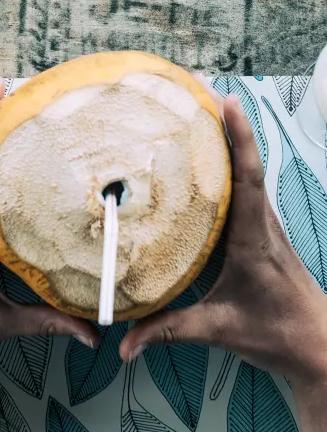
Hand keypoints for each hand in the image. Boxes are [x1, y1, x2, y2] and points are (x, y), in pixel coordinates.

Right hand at [120, 94, 326, 392]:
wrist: (318, 345)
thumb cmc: (276, 335)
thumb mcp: (220, 332)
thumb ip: (170, 332)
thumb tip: (124, 344)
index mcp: (254, 240)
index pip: (248, 179)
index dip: (239, 139)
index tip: (225, 102)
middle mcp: (262, 223)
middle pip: (245, 160)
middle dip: (223, 120)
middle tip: (194, 86)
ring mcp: (263, 225)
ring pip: (246, 170)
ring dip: (226, 136)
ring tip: (195, 107)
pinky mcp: (260, 231)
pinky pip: (244, 186)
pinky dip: (228, 160)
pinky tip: (205, 154)